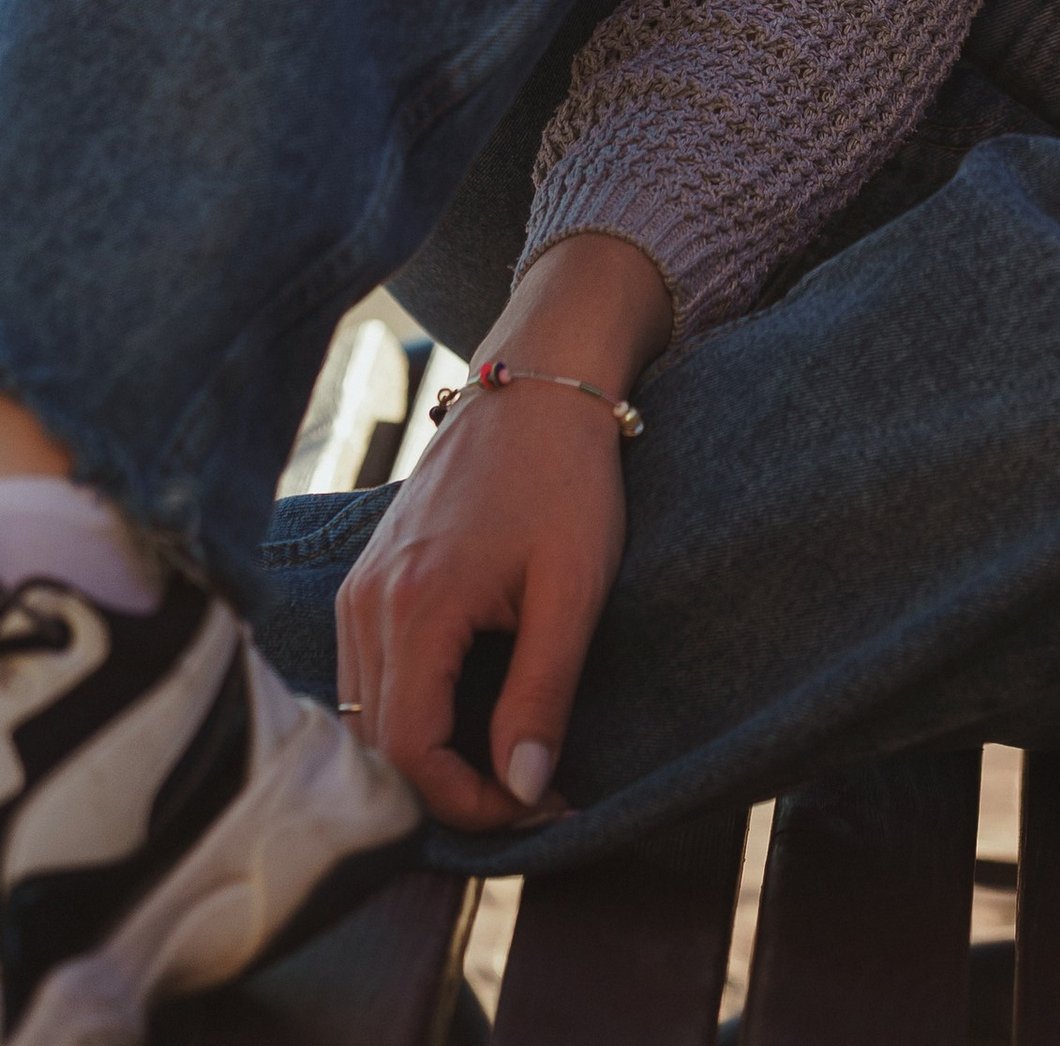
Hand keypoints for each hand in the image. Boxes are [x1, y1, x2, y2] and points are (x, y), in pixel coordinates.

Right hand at [336, 233, 668, 834]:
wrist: (539, 383)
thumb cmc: (566, 478)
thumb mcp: (573, 588)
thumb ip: (543, 693)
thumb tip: (525, 790)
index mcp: (414, 606)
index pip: (408, 753)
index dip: (465, 801)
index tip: (531, 806)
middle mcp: (366, 601)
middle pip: (377, 744)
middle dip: (446, 786)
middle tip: (524, 792)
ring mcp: (357, 586)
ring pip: (365, 713)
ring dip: (424, 751)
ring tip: (501, 756)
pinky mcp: (366, 575)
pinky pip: (365, 672)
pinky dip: (408, 706)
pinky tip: (469, 707)